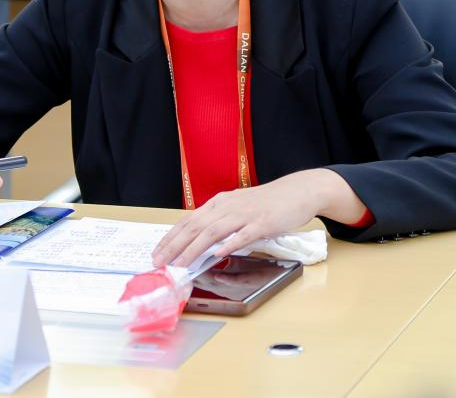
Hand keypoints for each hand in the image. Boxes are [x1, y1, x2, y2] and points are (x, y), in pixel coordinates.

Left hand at [151, 169, 363, 267]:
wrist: (298, 191)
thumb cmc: (268, 203)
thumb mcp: (239, 209)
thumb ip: (221, 223)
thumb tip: (202, 243)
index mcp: (220, 203)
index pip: (188, 220)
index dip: (171, 237)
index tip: (157, 252)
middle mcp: (228, 206)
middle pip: (195, 226)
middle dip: (174, 246)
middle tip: (160, 262)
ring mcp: (245, 214)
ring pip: (213, 231)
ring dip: (194, 249)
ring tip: (181, 264)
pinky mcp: (262, 222)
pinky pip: (242, 234)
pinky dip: (228, 244)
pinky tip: (217, 254)